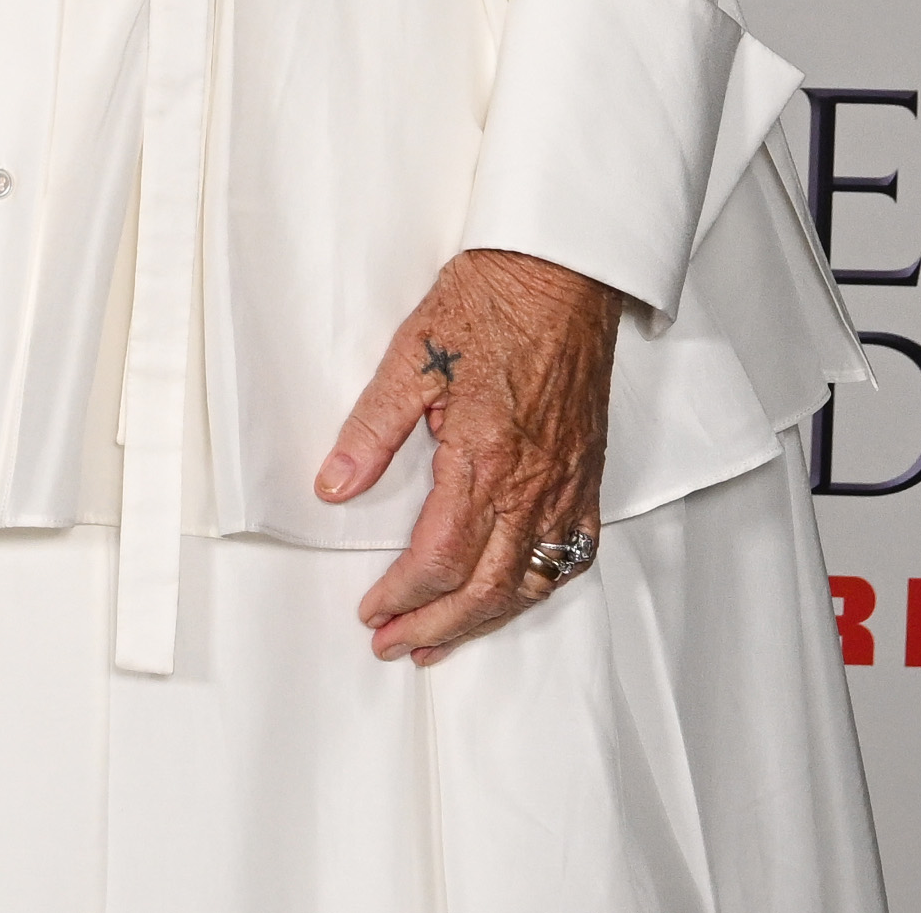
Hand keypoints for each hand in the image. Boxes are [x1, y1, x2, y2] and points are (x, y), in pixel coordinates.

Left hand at [318, 246, 628, 660]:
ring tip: (442, 640)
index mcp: (485, 459)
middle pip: (485, 587)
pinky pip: (573, 554)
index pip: (439, 557)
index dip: (402, 596)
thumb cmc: (487, 305)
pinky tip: (513, 596)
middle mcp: (533, 484)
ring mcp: (567, 484)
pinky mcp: (588, 475)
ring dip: (485, 620)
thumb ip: (370, 430)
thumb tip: (332, 486)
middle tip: (394, 646)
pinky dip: (540, 587)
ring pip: (531, 580)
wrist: (561, 275)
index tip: (371, 612)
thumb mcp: (409, 358)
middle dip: (436, 626)